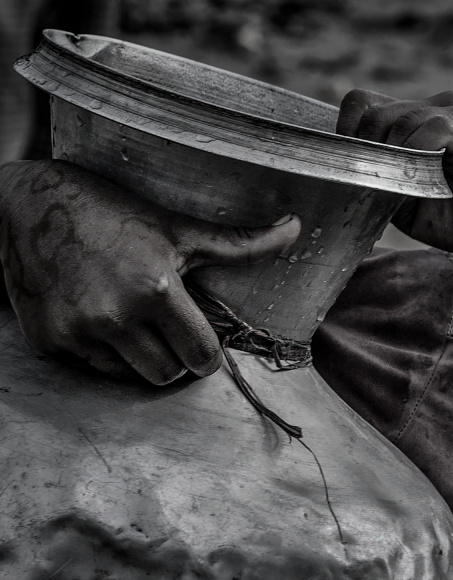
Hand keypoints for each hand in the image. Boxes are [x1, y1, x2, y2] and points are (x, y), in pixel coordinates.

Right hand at [0, 160, 300, 383]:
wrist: (27, 203)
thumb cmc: (112, 213)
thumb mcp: (179, 228)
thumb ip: (240, 243)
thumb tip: (297, 227)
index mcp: (154, 291)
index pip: (202, 357)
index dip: (207, 353)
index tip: (203, 340)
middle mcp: (113, 317)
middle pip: (166, 375)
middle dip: (175, 359)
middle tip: (169, 330)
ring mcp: (75, 332)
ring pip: (127, 376)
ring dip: (138, 356)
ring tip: (133, 319)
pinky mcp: (45, 341)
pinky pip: (88, 367)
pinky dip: (99, 351)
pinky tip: (96, 316)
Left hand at [336, 90, 452, 267]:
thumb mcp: (416, 209)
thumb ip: (386, 188)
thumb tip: (352, 179)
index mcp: (422, 122)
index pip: (365, 105)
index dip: (349, 136)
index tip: (352, 172)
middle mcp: (441, 108)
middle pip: (374, 110)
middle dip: (364, 152)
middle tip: (374, 188)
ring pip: (400, 117)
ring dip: (390, 157)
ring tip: (400, 188)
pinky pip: (432, 127)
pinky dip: (416, 152)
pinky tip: (422, 178)